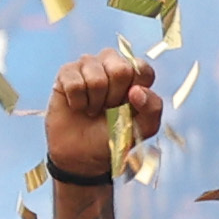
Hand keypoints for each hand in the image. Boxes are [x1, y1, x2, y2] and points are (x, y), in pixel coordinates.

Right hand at [45, 47, 164, 185]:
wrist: (81, 153)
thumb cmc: (113, 136)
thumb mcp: (141, 129)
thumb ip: (152, 109)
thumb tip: (137, 91)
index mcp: (135, 75)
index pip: (142, 68)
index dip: (137, 90)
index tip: (129, 106)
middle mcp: (112, 64)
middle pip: (121, 69)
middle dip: (115, 97)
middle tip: (109, 109)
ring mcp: (89, 65)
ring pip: (95, 76)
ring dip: (94, 101)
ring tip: (93, 109)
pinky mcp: (67, 72)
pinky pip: (74, 82)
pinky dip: (77, 102)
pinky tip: (77, 106)